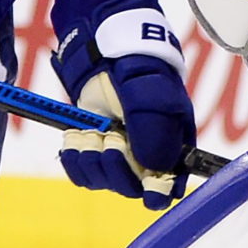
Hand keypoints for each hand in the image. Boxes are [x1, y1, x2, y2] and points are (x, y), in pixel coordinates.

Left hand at [53, 5, 193, 208]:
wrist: (106, 54)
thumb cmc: (140, 72)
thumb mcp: (153, 98)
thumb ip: (156, 133)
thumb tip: (153, 170)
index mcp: (172, 147)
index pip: (169, 188)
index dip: (157, 194)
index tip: (146, 190)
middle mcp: (145, 158)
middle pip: (131, 189)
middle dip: (117, 169)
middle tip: (111, 141)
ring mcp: (118, 156)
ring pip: (104, 182)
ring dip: (93, 161)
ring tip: (92, 133)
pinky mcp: (93, 152)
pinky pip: (82, 174)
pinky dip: (75, 159)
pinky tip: (77, 139)